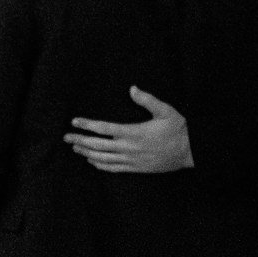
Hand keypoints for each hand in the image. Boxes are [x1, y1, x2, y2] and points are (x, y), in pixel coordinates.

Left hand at [65, 86, 192, 172]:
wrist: (191, 151)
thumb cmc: (179, 129)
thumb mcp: (166, 111)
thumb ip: (148, 100)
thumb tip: (132, 88)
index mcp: (134, 132)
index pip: (104, 128)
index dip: (87, 124)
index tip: (74, 121)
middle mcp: (129, 148)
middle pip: (98, 145)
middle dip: (80, 140)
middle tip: (66, 137)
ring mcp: (131, 160)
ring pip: (103, 158)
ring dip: (86, 153)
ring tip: (74, 148)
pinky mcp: (136, 168)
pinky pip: (113, 168)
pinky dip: (100, 165)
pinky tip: (91, 161)